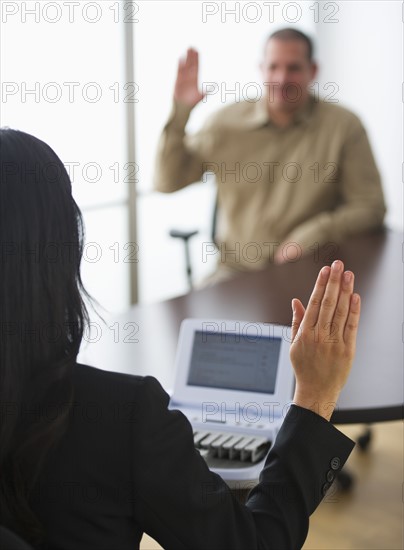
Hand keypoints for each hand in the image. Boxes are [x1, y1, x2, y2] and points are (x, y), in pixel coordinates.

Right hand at [174, 48, 204, 106]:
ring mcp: (183, 78)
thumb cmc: (192, 103)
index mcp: (195, 79)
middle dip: (191, 56)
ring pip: (185, 65)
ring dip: (186, 58)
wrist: (183, 107)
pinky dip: (180, 65)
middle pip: (190, 64)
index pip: (196, 66)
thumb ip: (208, 90)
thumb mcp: (201, 96)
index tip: (197, 51)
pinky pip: (179, 71)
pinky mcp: (177, 80)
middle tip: (192, 47)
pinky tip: (181, 58)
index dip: (196, 59)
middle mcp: (189, 77)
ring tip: (187, 50)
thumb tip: (216, 85)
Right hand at [290, 260, 360, 420]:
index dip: (320, 285)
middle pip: (329, 303)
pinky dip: (354, 311)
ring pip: (341, 312)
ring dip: (346, 291)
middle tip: (338, 265)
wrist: (316, 391)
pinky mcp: (348, 350)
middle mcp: (320, 336)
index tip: (325, 270)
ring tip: (348, 275)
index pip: (314, 303)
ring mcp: (334, 342)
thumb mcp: (294, 344)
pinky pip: (352, 326)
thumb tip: (296, 301)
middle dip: (334, 282)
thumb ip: (296, 320)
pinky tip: (356, 297)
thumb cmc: (304, 368)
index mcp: (305, 333)